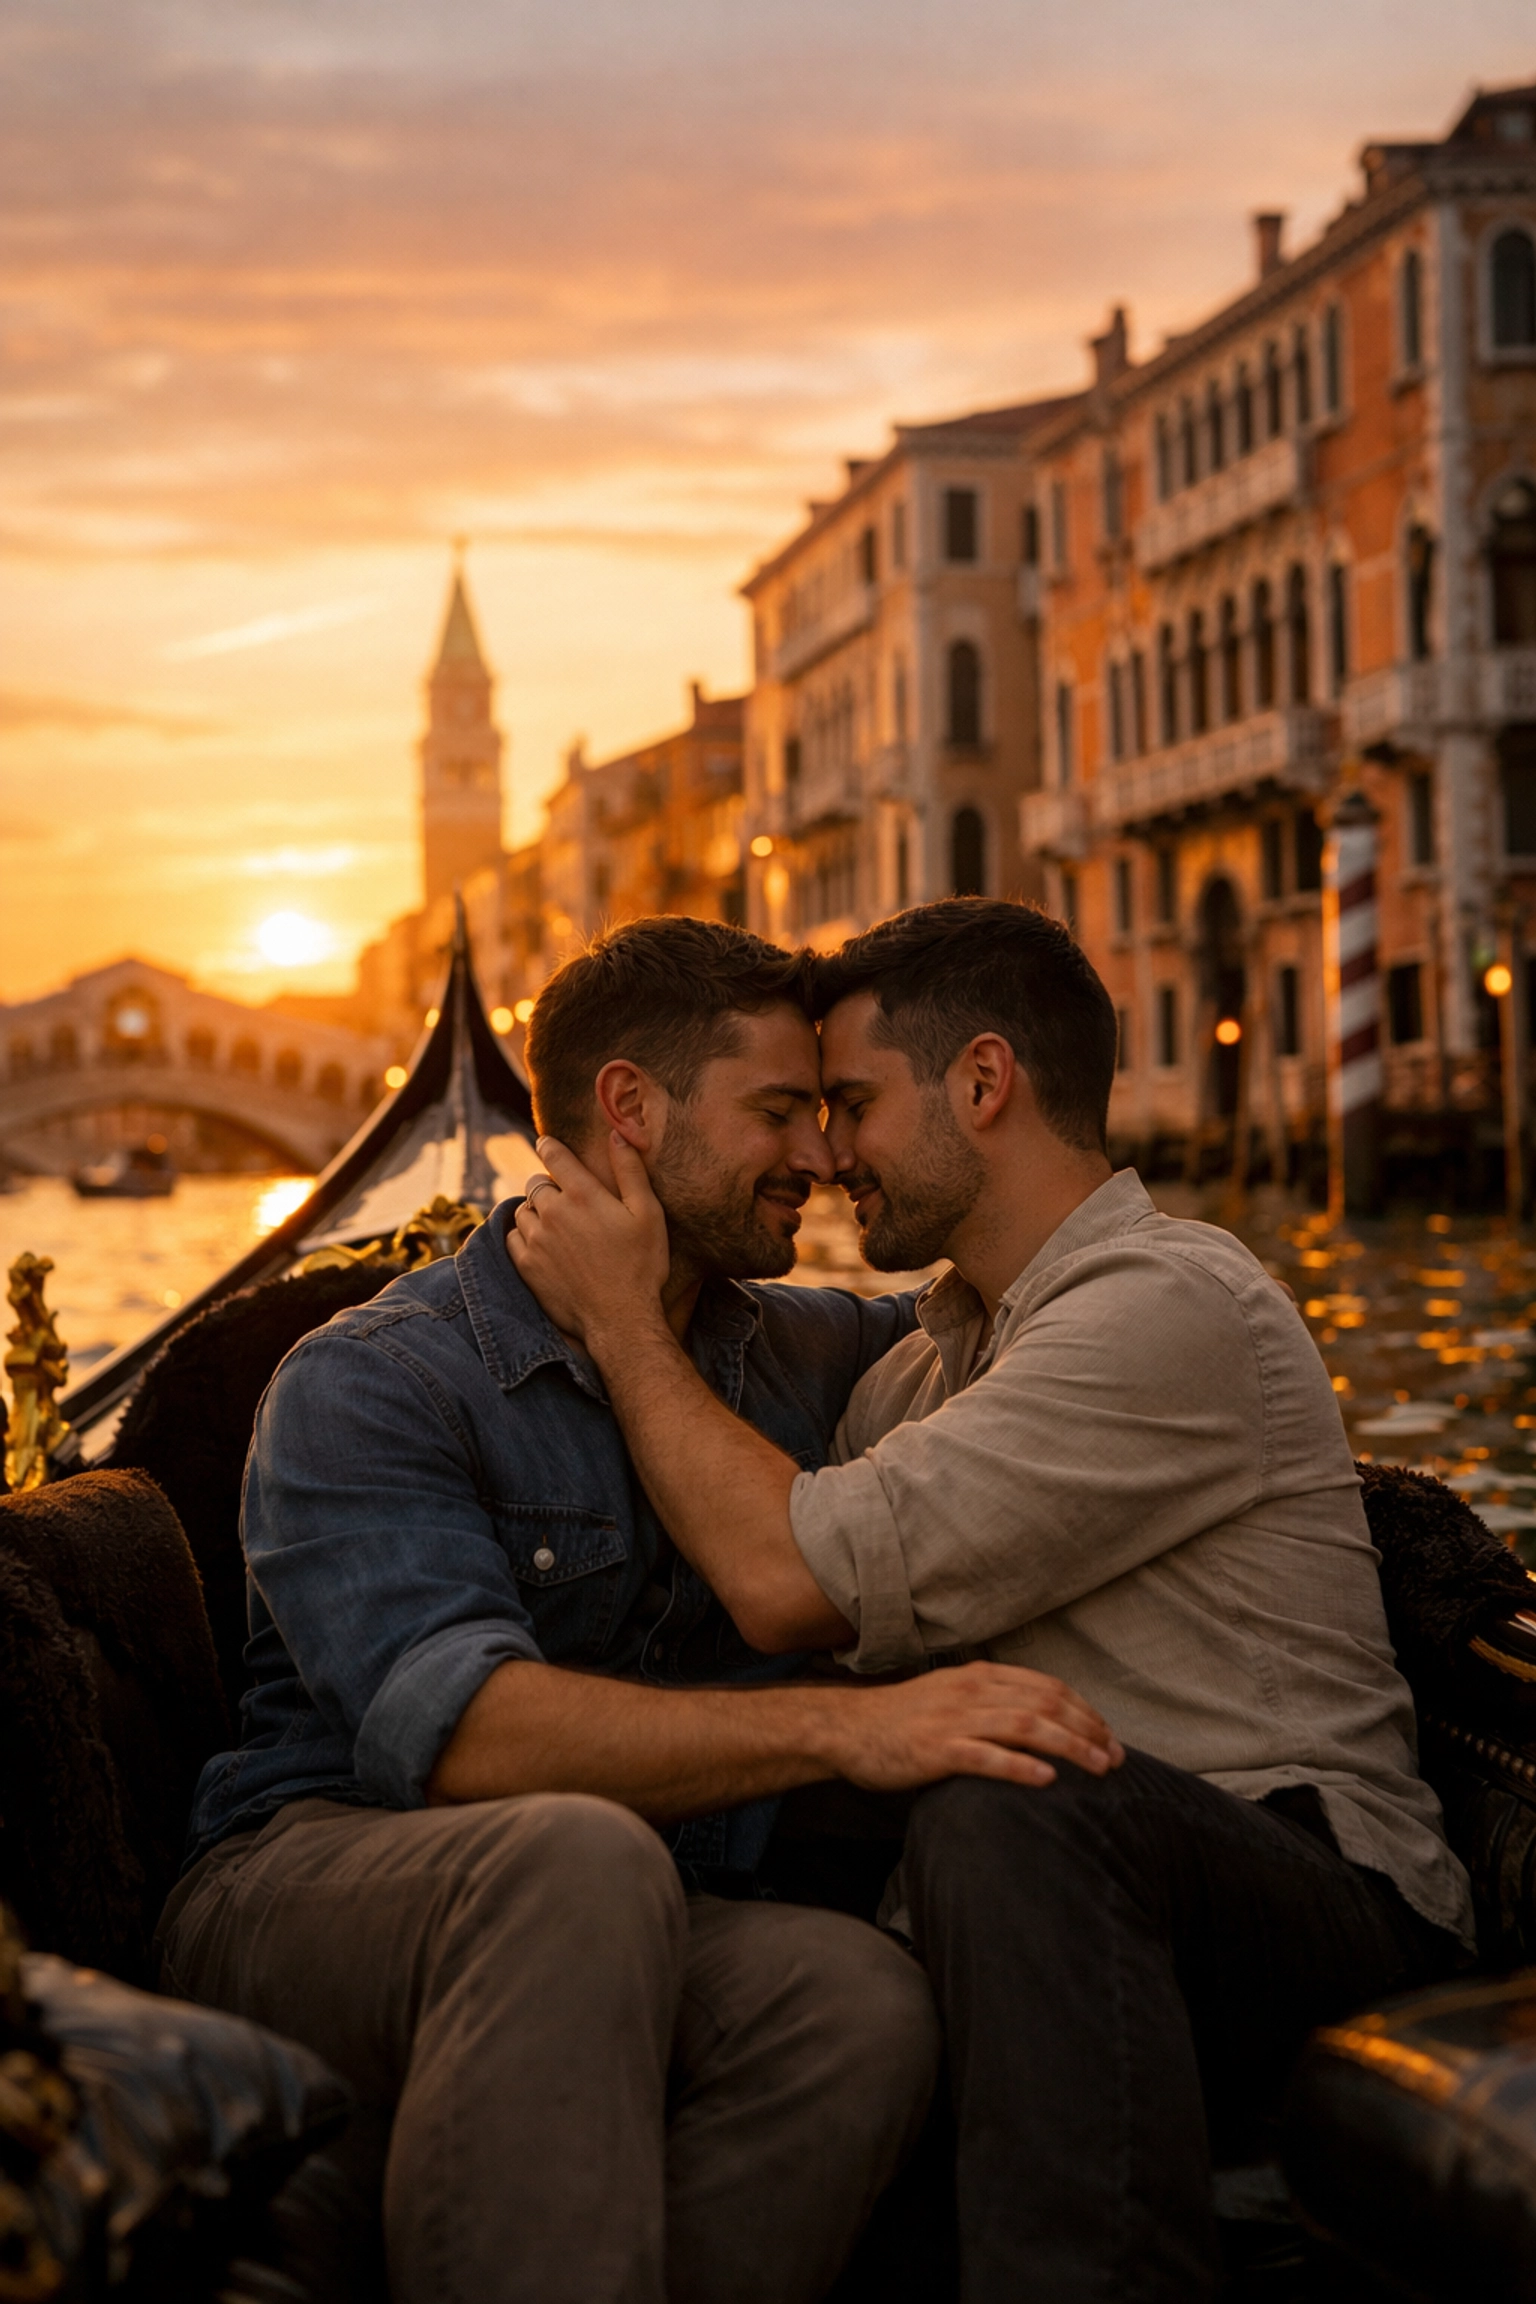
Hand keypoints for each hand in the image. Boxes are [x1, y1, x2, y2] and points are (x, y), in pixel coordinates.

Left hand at [509, 1134, 670, 1345]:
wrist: (620, 1318)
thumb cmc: (641, 1266)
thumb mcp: (648, 1214)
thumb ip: (631, 1171)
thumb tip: (617, 1134)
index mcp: (584, 1194)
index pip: (553, 1154)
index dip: (549, 1145)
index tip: (547, 1145)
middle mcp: (554, 1212)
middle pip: (536, 1182)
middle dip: (548, 1185)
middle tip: (565, 1199)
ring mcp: (536, 1239)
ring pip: (523, 1209)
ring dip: (535, 1211)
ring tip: (555, 1224)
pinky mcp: (526, 1265)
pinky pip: (513, 1237)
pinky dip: (523, 1235)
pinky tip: (541, 1244)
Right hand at [821, 1661, 1125, 1791]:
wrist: (848, 1728)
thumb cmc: (904, 1720)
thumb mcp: (953, 1698)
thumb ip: (992, 1703)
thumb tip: (1041, 1722)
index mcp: (979, 1676)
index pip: (1047, 1686)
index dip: (1085, 1710)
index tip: (1110, 1735)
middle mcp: (971, 1691)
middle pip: (1045, 1703)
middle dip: (1088, 1730)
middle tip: (1117, 1758)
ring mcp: (953, 1720)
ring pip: (1025, 1726)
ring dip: (1069, 1746)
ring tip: (1099, 1768)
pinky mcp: (935, 1750)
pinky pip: (985, 1756)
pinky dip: (1020, 1766)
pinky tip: (1047, 1779)